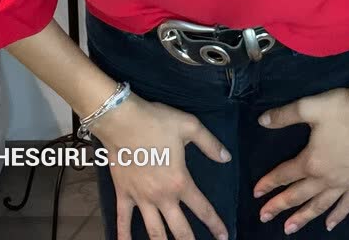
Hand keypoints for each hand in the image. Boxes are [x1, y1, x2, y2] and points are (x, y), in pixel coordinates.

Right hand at [90, 92, 231, 239]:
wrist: (122, 120)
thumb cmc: (156, 121)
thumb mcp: (189, 126)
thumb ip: (209, 144)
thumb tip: (226, 158)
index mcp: (180, 182)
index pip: (203, 209)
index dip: (215, 225)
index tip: (224, 237)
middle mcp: (162, 196)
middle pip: (180, 230)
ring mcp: (141, 198)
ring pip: (154, 232)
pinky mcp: (124, 194)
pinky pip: (123, 220)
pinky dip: (124, 236)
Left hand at [253, 85, 348, 233]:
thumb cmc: (343, 110)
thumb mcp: (309, 107)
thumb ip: (284, 116)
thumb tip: (261, 121)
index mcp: (311, 161)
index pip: (284, 175)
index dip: (268, 183)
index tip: (256, 193)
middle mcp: (326, 178)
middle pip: (298, 195)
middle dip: (279, 206)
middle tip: (264, 217)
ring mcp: (345, 182)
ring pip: (320, 205)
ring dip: (303, 217)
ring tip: (289, 228)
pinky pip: (347, 204)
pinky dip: (337, 215)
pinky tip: (330, 224)